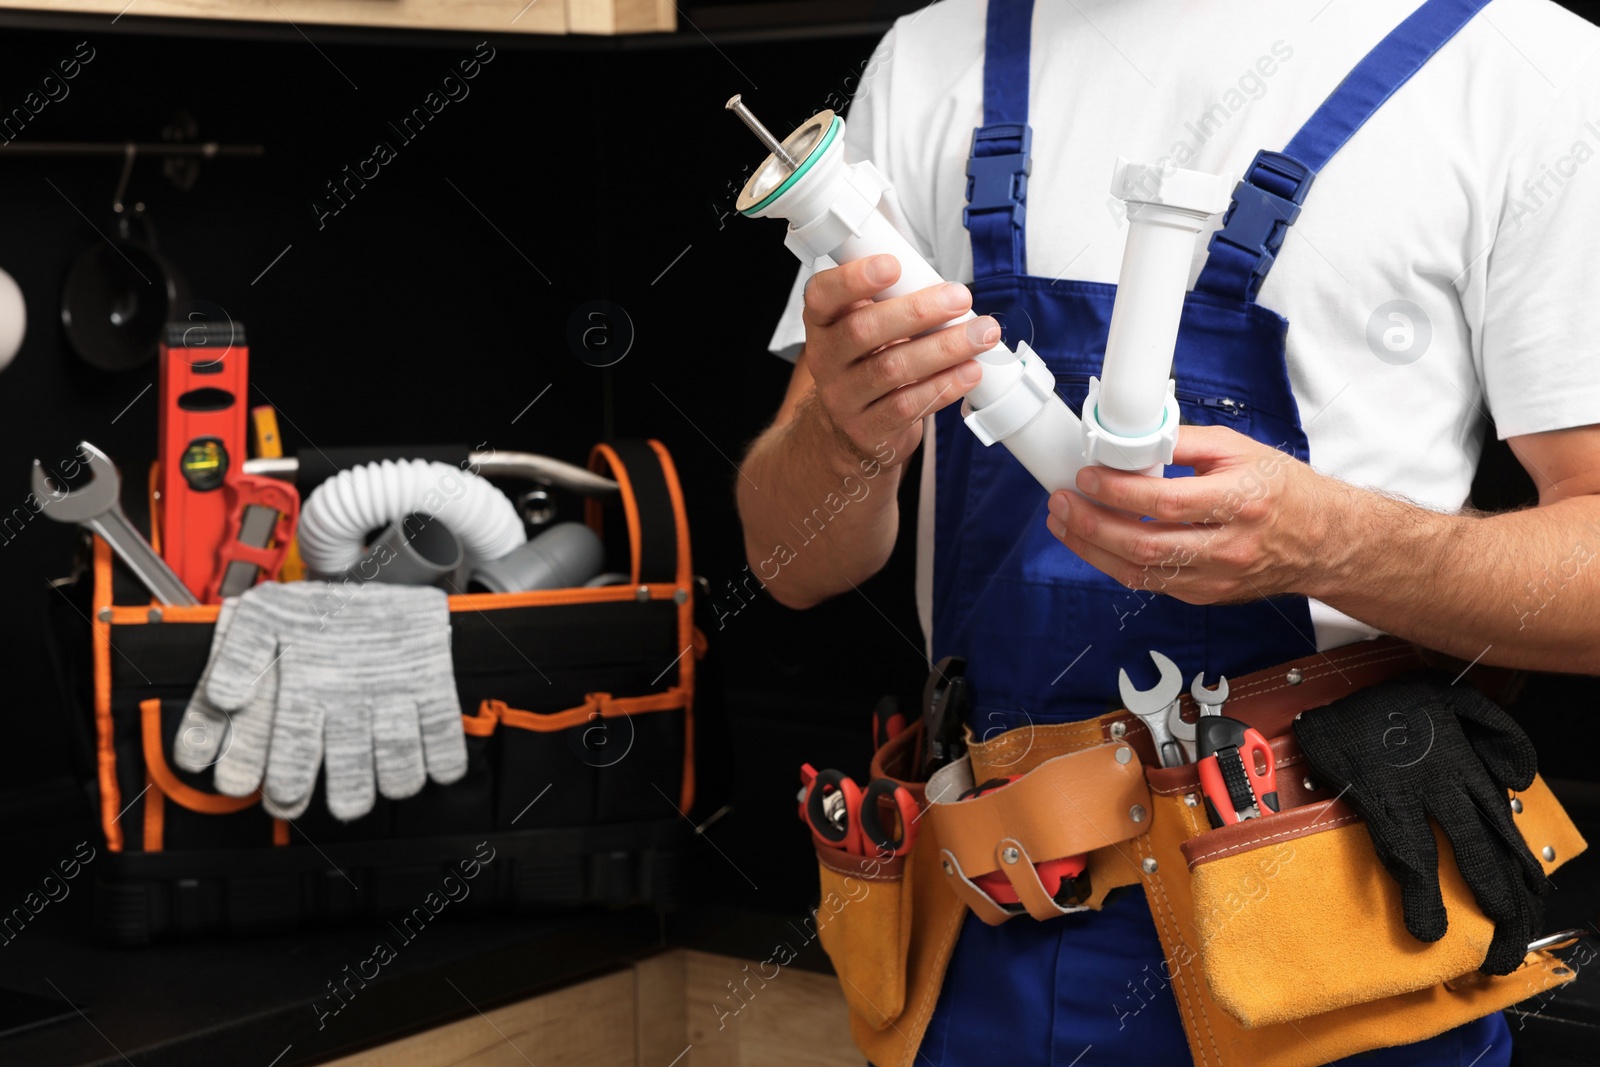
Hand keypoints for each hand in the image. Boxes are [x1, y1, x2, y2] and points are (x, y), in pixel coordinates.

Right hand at [801, 254, 999, 464]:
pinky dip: (944, 386)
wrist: (851, 428)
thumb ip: (891, 302)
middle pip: (863, 330)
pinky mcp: (867, 429)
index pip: (822, 295)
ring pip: (892, 369)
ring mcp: (843, 398)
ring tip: (982, 334)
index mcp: (822, 323)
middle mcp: (825, 359)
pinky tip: (970, 372)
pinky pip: (907, 406)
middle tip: (959, 298)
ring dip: (943, 349)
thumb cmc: (869, 362)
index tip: (892, 265)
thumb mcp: (866, 326)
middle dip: (917, 311)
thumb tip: (945, 285)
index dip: (852, 279)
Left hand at [1044, 424, 1353, 603]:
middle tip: (1061, 502)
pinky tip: (1093, 543)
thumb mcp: (1239, 450)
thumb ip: (1183, 444)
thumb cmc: (1282, 490)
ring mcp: (1216, 578)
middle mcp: (1229, 546)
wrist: (1323, 541)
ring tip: (1064, 522)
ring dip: (1092, 548)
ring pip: (1141, 572)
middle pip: (1145, 545)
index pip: (1166, 503)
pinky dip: (1115, 564)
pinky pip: (1151, 583)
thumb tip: (1131, 439)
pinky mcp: (1206, 595)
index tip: (1088, 476)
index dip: (1118, 492)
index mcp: (1241, 502)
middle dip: (1092, 525)